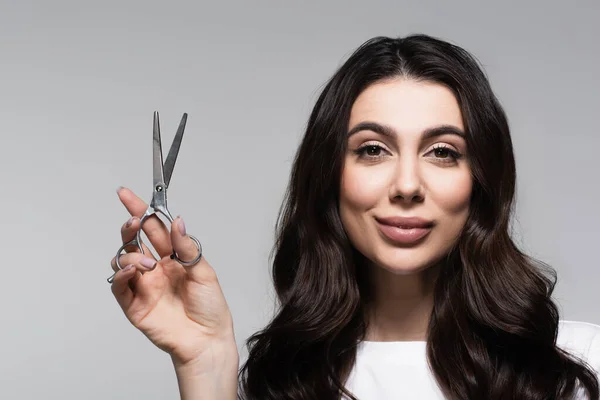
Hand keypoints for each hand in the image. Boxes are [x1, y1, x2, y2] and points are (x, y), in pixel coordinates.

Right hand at [109, 187, 236, 367]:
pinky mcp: (134, 305)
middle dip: (130, 225)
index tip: (127, 194)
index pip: (153, 229)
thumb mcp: (204, 272)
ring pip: (122, 260)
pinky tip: (133, 271)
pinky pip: (118, 286)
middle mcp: (155, 269)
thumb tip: (176, 221)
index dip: (141, 211)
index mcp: (173, 258)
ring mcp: (143, 286)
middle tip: (134, 219)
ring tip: (149, 264)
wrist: (207, 339)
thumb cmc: (210, 308)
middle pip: (133, 240)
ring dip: (131, 254)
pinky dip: (121, 274)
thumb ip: (186, 247)